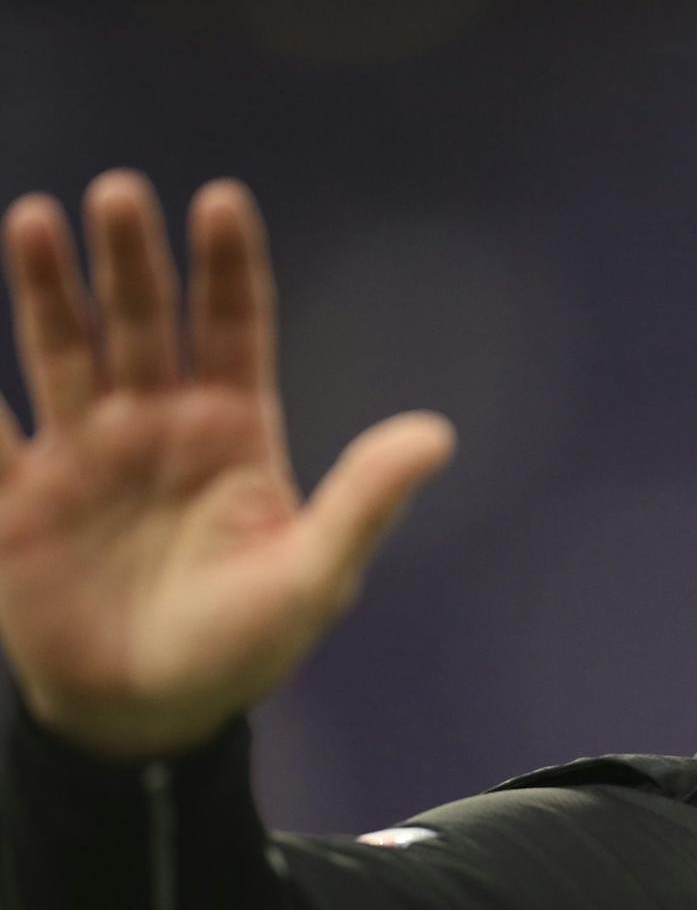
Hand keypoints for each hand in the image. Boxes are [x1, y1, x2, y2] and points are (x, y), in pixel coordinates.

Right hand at [0, 170, 453, 758]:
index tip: (222, 202)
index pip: (235, 331)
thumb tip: (441, 433)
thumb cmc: (242, 646)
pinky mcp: (17, 497)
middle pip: (145, 323)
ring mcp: (84, 456)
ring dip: (48, 290)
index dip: (228, 270)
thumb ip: (364, 501)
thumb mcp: (313, 576)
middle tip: (121, 196)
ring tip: (34, 219)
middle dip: (133, 261)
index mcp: (233, 436)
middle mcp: (158, 428)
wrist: (150, 714)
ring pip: (64, 350)